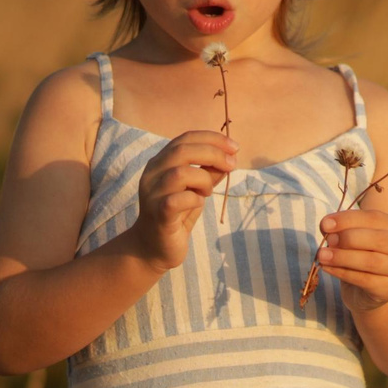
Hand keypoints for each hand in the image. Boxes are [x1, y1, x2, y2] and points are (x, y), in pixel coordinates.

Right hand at [134, 130, 235, 271]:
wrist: (152, 248)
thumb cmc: (176, 215)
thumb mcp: (195, 190)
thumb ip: (208, 173)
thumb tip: (229, 158)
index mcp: (160, 163)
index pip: (185, 139)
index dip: (212, 138)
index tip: (234, 147)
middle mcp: (152, 174)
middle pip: (182, 151)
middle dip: (213, 153)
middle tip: (232, 164)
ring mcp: (152, 193)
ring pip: (180, 173)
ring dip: (203, 179)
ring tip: (207, 191)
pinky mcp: (158, 214)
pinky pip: (178, 199)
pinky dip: (195, 199)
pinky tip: (198, 204)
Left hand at [313, 206, 387, 311]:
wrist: (367, 291)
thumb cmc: (360, 256)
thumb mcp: (353, 239)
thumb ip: (342, 229)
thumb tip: (327, 226)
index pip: (374, 218)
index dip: (348, 219)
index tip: (325, 224)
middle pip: (378, 239)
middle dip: (349, 238)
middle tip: (328, 241)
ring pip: (372, 261)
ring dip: (343, 257)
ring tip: (322, 256)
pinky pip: (365, 280)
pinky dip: (343, 273)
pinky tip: (327, 268)